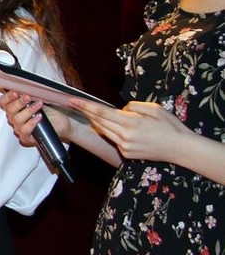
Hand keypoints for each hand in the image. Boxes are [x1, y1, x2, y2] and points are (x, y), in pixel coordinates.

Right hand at [0, 90, 71, 146]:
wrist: (61, 123)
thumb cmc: (49, 111)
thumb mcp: (39, 98)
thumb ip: (31, 93)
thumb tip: (27, 84)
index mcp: (14, 108)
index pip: (3, 102)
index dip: (7, 97)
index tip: (15, 92)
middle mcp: (14, 118)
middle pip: (9, 110)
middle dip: (19, 102)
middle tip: (28, 97)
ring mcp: (19, 128)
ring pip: (17, 120)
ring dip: (28, 110)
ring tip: (39, 104)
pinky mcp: (26, 137)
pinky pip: (25, 130)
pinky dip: (31, 122)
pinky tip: (39, 117)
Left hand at [70, 98, 186, 161]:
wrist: (180, 148)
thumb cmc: (170, 126)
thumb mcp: (154, 109)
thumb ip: (134, 106)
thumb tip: (120, 109)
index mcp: (132, 123)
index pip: (102, 112)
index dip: (86, 106)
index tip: (73, 100)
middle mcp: (125, 136)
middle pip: (99, 122)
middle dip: (84, 111)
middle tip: (72, 103)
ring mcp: (125, 147)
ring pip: (104, 131)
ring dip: (93, 121)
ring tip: (85, 111)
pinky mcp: (126, 154)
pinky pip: (112, 139)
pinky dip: (107, 131)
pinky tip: (102, 124)